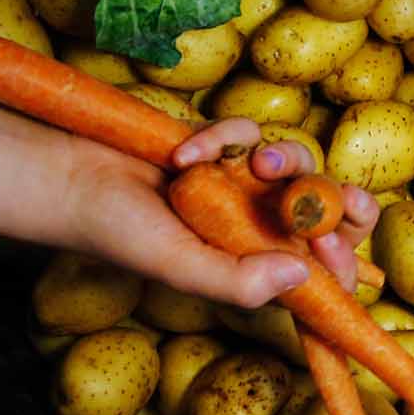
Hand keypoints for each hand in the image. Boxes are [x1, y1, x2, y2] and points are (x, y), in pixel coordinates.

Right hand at [68, 119, 379, 305]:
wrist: (71, 178)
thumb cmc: (119, 233)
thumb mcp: (180, 268)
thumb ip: (238, 282)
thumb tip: (302, 273)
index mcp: (257, 262)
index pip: (321, 269)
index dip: (341, 258)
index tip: (326, 243)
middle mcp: (258, 224)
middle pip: (328, 211)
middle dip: (342, 200)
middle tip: (335, 195)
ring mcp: (243, 182)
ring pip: (295, 164)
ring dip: (283, 160)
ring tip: (255, 164)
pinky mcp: (222, 144)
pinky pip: (246, 132)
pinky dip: (222, 136)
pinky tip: (184, 151)